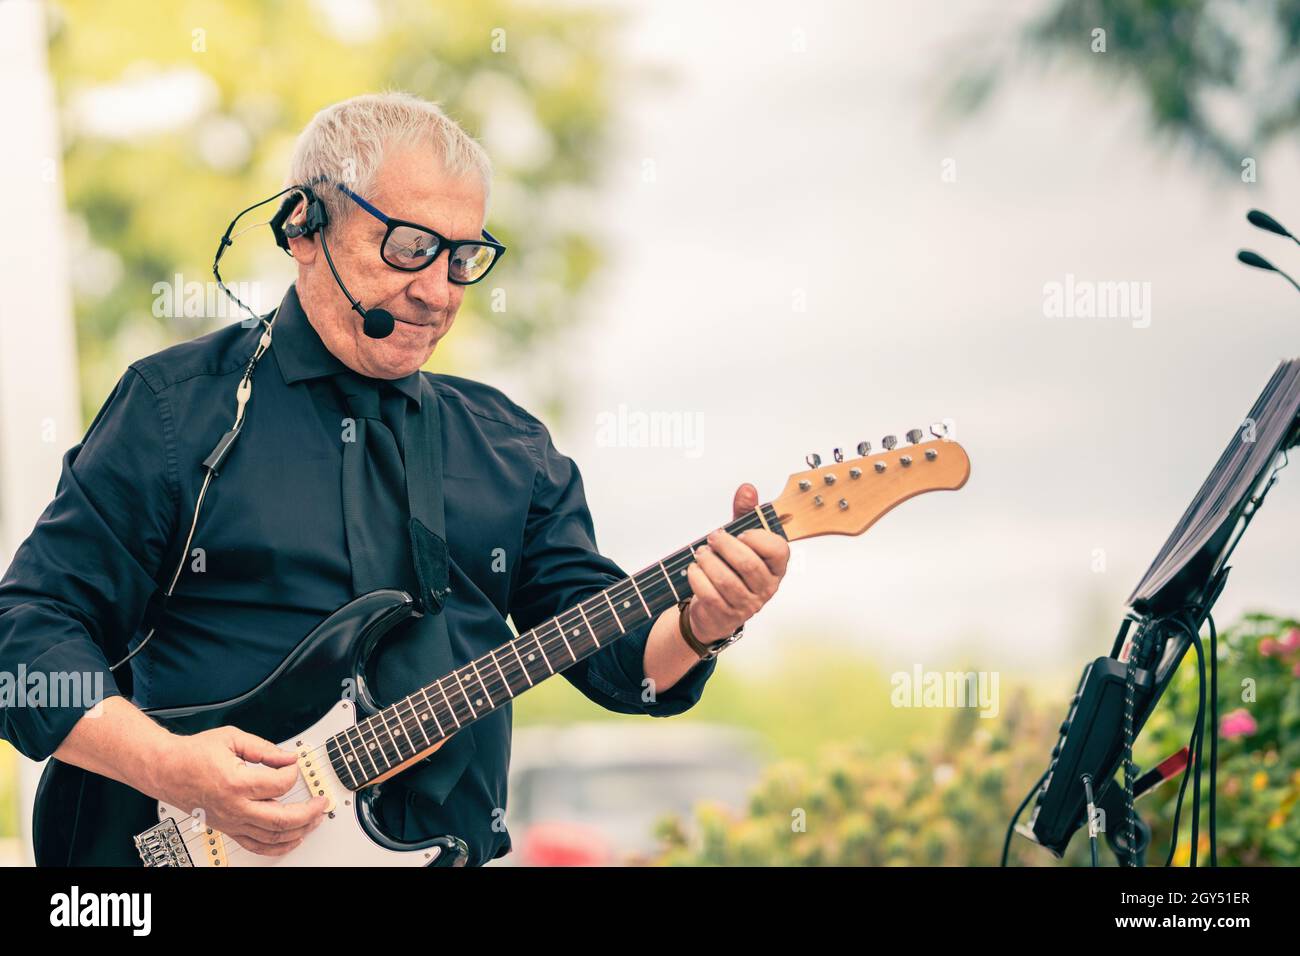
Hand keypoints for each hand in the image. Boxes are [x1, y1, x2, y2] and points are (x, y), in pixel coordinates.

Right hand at [152, 725, 327, 856]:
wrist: (166, 770)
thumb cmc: (193, 754)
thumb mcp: (231, 738)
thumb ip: (264, 748)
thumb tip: (289, 756)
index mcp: (236, 782)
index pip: (280, 784)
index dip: (293, 772)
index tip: (293, 765)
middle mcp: (234, 807)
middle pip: (281, 819)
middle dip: (308, 812)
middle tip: (321, 802)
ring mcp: (231, 821)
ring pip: (271, 836)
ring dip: (299, 830)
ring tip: (314, 820)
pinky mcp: (228, 828)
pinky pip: (256, 845)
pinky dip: (277, 847)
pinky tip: (292, 840)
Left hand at [686, 483, 789, 642]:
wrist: (715, 610)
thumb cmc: (731, 569)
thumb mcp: (740, 540)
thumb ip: (745, 514)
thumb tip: (747, 489)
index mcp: (776, 567)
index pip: (778, 550)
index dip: (757, 538)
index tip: (740, 533)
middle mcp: (766, 588)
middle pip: (748, 564)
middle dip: (725, 546)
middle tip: (713, 538)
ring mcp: (747, 605)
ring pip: (726, 580)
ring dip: (708, 561)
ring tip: (701, 553)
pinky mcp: (726, 615)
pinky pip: (710, 595)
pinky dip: (698, 578)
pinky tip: (694, 569)